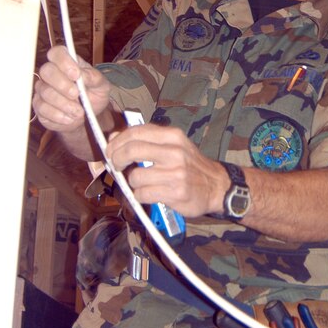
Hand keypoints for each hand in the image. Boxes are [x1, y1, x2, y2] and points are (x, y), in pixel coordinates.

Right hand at [33, 45, 110, 132]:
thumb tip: (82, 75)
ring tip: (79, 111)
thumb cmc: (94, 93)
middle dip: (62, 84)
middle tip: (76, 94)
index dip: (64, 62)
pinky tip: (70, 118)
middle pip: (46, 71)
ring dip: (64, 103)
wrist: (89, 114)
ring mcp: (43, 90)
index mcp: (66, 62)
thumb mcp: (101, 84)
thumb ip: (93, 77)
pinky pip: (43, 109)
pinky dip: (58, 115)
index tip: (76, 75)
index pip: (57, 53)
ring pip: (45, 92)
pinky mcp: (39, 106)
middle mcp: (51, 73)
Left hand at [106, 124, 228, 218]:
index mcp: (173, 136)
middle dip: (116, 159)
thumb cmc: (189, 164)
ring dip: (132, 182)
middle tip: (116, 166)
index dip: (117, 141)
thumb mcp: (173, 144)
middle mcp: (174, 151)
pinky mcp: (175, 192)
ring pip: (135, 176)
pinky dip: (140, 196)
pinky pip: (142, 194)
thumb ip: (146, 140)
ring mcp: (175, 173)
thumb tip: (113, 137)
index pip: (136, 132)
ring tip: (141, 183)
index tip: (110, 150)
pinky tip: (148, 194)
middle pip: (131, 150)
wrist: (216, 186)